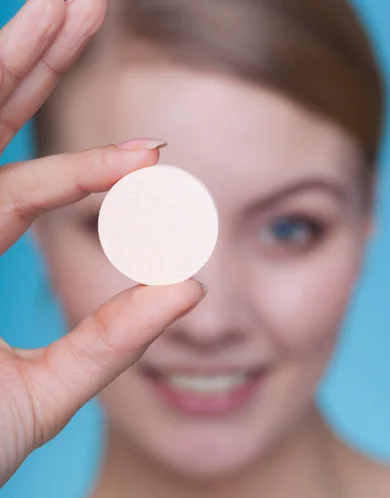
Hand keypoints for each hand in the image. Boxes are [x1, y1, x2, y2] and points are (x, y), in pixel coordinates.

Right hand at [0, 0, 204, 485]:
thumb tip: (193, 288)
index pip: (26, 188)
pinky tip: (22, 50)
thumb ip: (114, 339)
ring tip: (64, 4)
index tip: (155, 153)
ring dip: (11, 58)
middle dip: (35, 62)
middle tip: (86, 5)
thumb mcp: (51, 390)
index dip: (89, 166)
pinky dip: (3, 126)